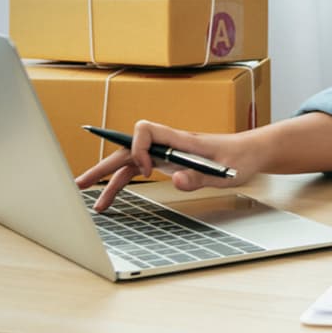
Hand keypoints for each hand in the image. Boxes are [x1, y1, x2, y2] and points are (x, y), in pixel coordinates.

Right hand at [74, 120, 253, 211]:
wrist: (251, 153)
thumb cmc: (240, 158)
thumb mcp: (225, 173)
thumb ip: (199, 178)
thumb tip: (175, 181)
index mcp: (180, 139)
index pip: (146, 130)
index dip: (139, 149)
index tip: (148, 170)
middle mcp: (169, 144)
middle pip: (128, 148)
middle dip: (104, 166)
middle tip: (81, 184)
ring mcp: (166, 153)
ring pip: (129, 162)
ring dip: (110, 180)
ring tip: (94, 202)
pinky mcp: (168, 163)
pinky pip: (139, 170)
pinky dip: (124, 183)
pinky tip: (112, 197)